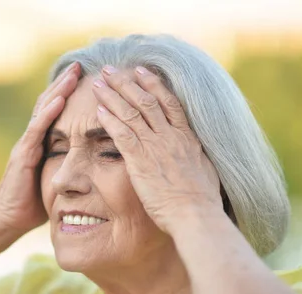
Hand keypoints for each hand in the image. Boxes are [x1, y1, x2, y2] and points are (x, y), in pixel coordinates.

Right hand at [0, 62, 80, 232]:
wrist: (7, 221)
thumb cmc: (31, 205)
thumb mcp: (53, 182)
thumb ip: (64, 168)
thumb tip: (88, 165)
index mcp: (40, 144)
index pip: (54, 112)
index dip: (67, 94)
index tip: (85, 78)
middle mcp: (31, 140)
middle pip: (48, 104)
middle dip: (64, 83)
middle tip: (81, 65)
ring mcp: (25, 145)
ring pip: (42, 111)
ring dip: (58, 90)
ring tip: (73, 73)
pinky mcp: (22, 155)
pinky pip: (36, 130)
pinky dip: (48, 113)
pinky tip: (59, 99)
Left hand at [92, 66, 222, 233]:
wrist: (196, 216)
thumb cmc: (201, 201)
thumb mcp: (204, 170)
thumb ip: (194, 155)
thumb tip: (194, 151)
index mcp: (187, 137)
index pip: (169, 102)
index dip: (153, 83)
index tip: (140, 70)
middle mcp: (171, 137)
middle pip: (146, 101)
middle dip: (125, 82)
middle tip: (109, 69)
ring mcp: (156, 147)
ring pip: (131, 113)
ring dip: (112, 95)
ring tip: (97, 82)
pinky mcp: (141, 161)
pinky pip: (123, 135)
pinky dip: (110, 120)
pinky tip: (99, 110)